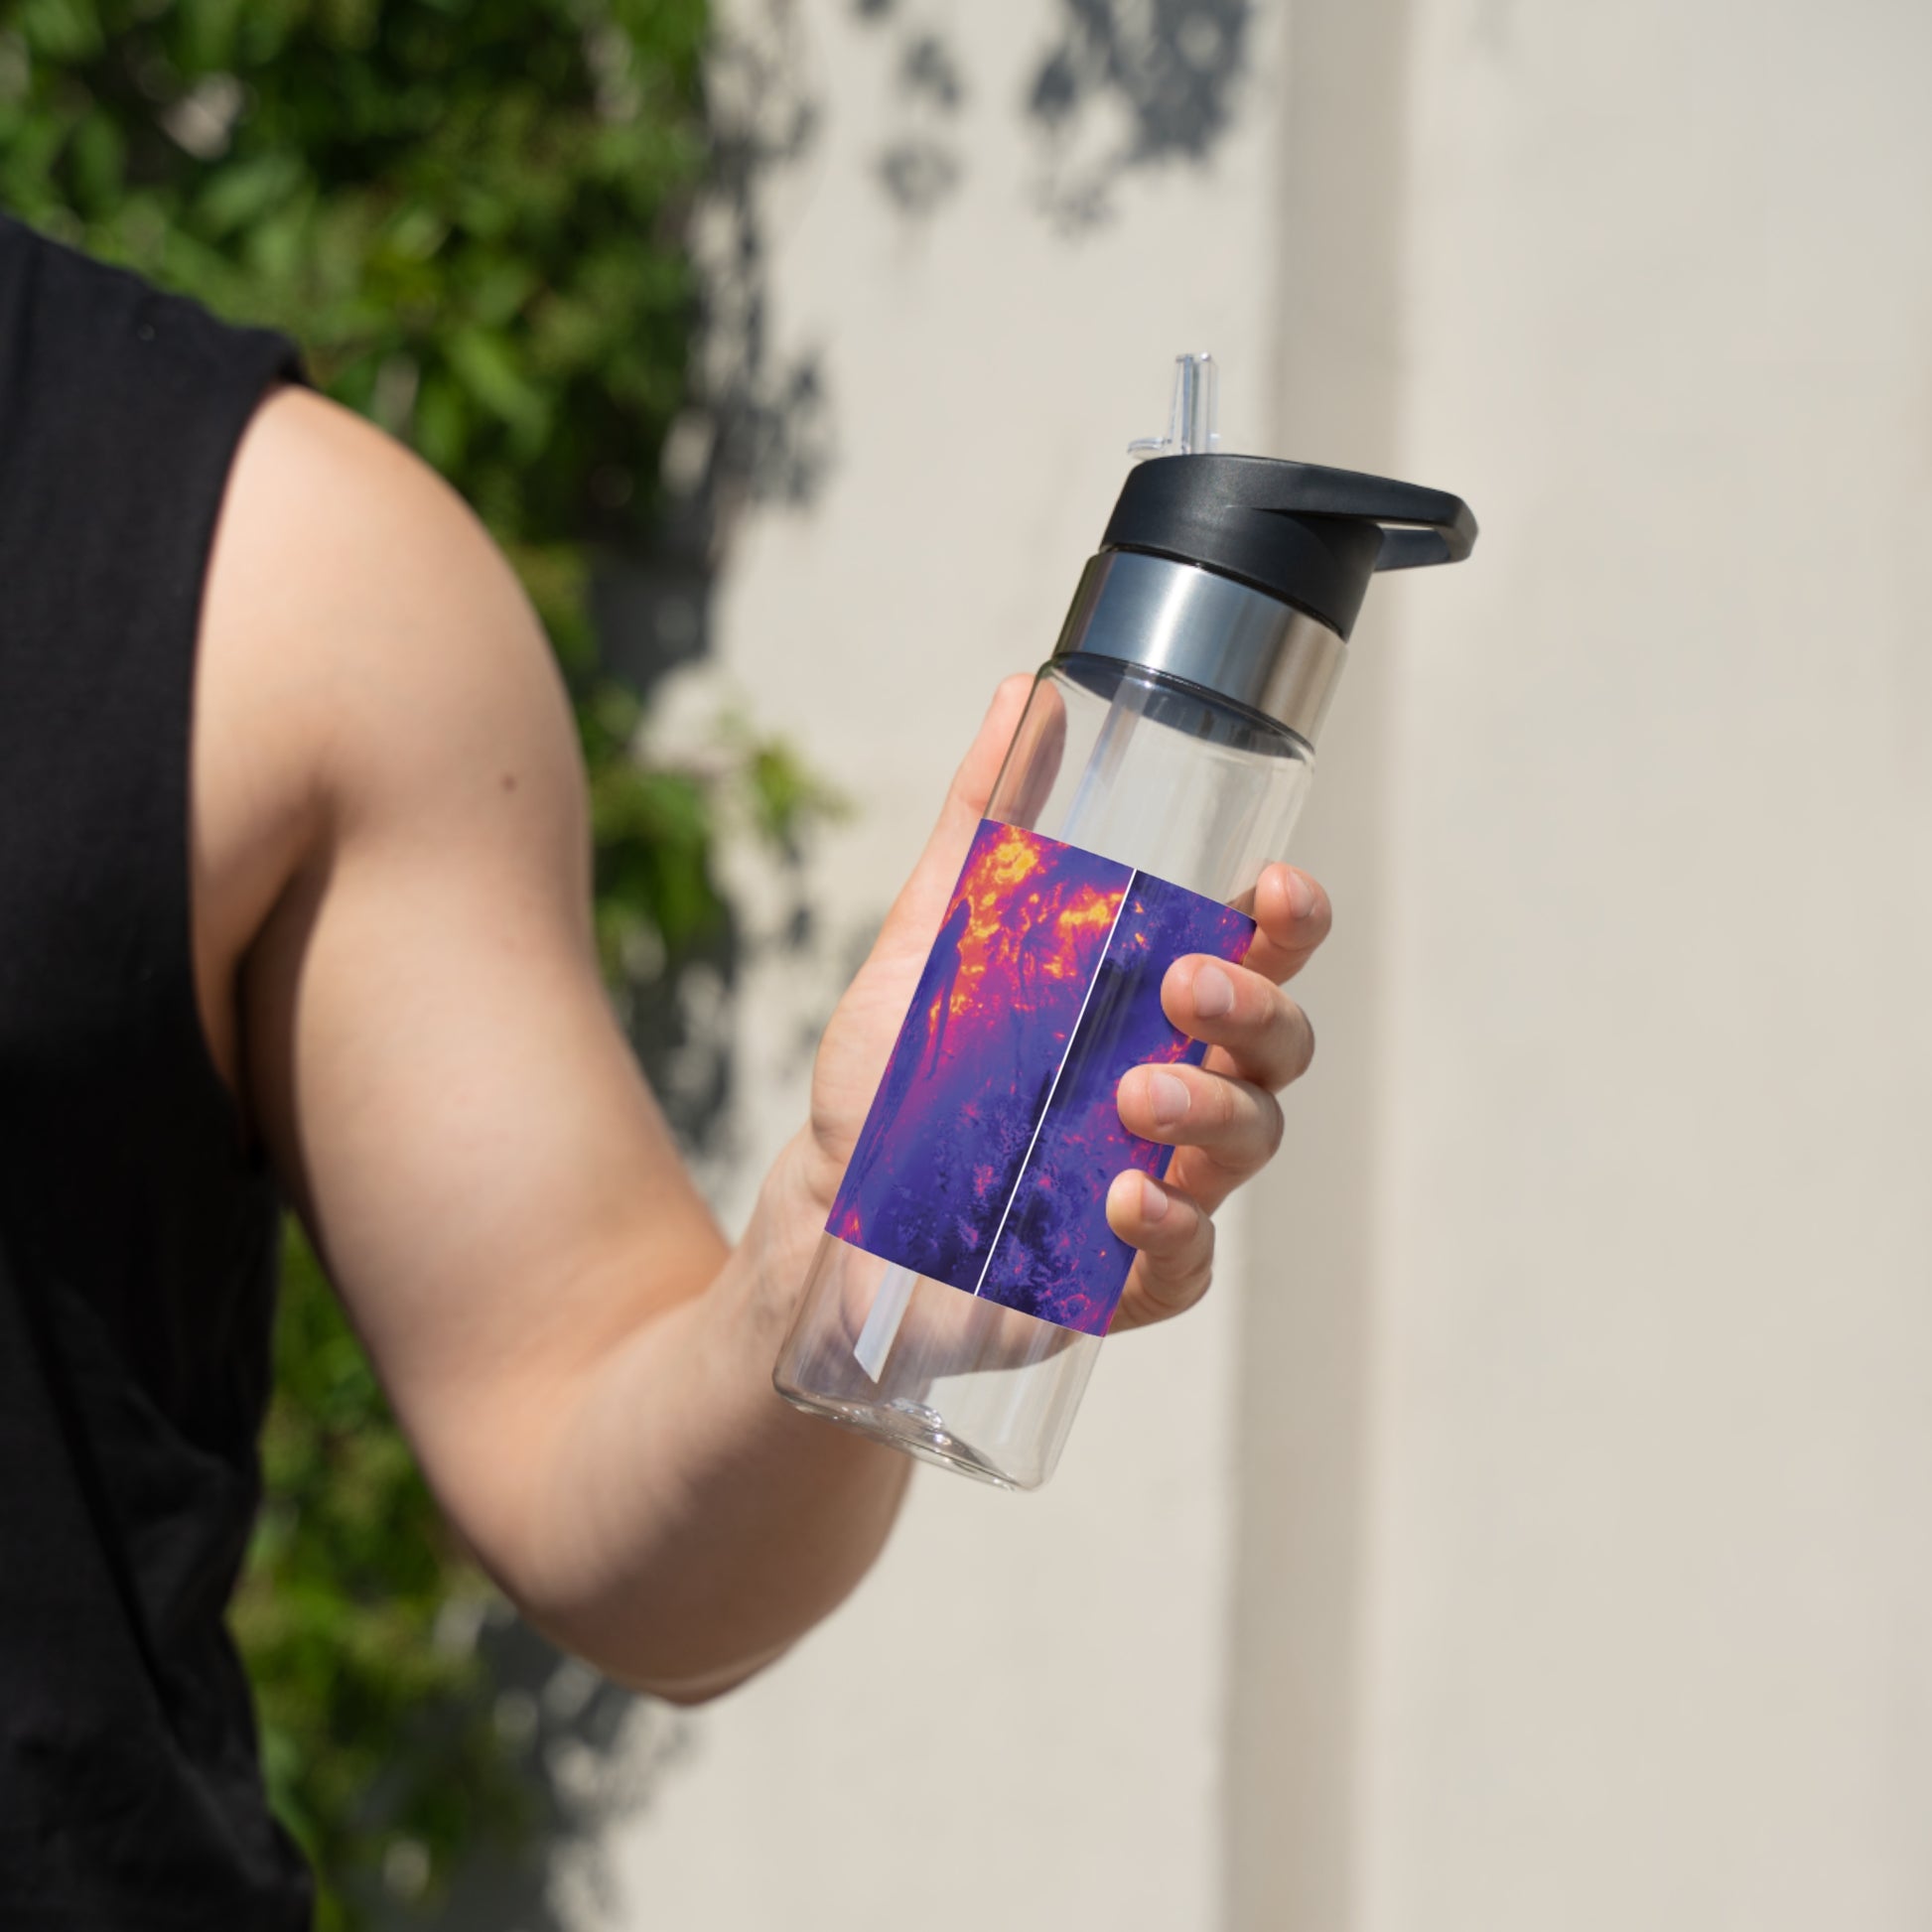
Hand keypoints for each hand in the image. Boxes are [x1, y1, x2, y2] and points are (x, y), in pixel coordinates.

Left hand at [797, 675, 1331, 1331]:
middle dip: (1255, 1009)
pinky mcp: (1129, 1272)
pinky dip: (1170, 1229)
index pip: (1260, 951)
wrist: (829, 1210)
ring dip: (1213, 1114)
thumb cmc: (898, 1072)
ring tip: (1136, 1097)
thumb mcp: (934, 936)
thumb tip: (1026, 691)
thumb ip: (984, 822)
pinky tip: (1123, 1201)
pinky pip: (1191, 1257)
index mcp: (1149, 1000)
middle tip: (1185, 990)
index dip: (1289, 919)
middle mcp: (1176, 1083)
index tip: (1273, 889)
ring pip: (1250, 1141)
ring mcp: (1164, 1179)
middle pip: (1279, 1043)